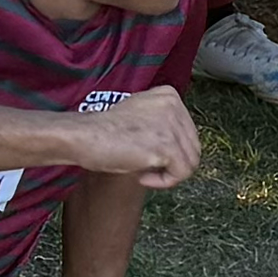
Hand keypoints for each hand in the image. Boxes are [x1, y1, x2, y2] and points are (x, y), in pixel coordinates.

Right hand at [67, 86, 203, 189]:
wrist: (84, 137)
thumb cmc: (105, 132)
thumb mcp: (140, 114)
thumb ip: (161, 122)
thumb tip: (181, 146)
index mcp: (169, 95)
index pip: (188, 132)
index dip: (171, 150)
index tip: (148, 153)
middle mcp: (174, 105)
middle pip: (193, 148)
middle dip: (171, 164)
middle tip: (146, 167)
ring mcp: (171, 125)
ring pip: (191, 163)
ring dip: (168, 174)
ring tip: (144, 172)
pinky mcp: (166, 146)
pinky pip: (181, 174)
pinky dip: (163, 182)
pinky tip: (142, 176)